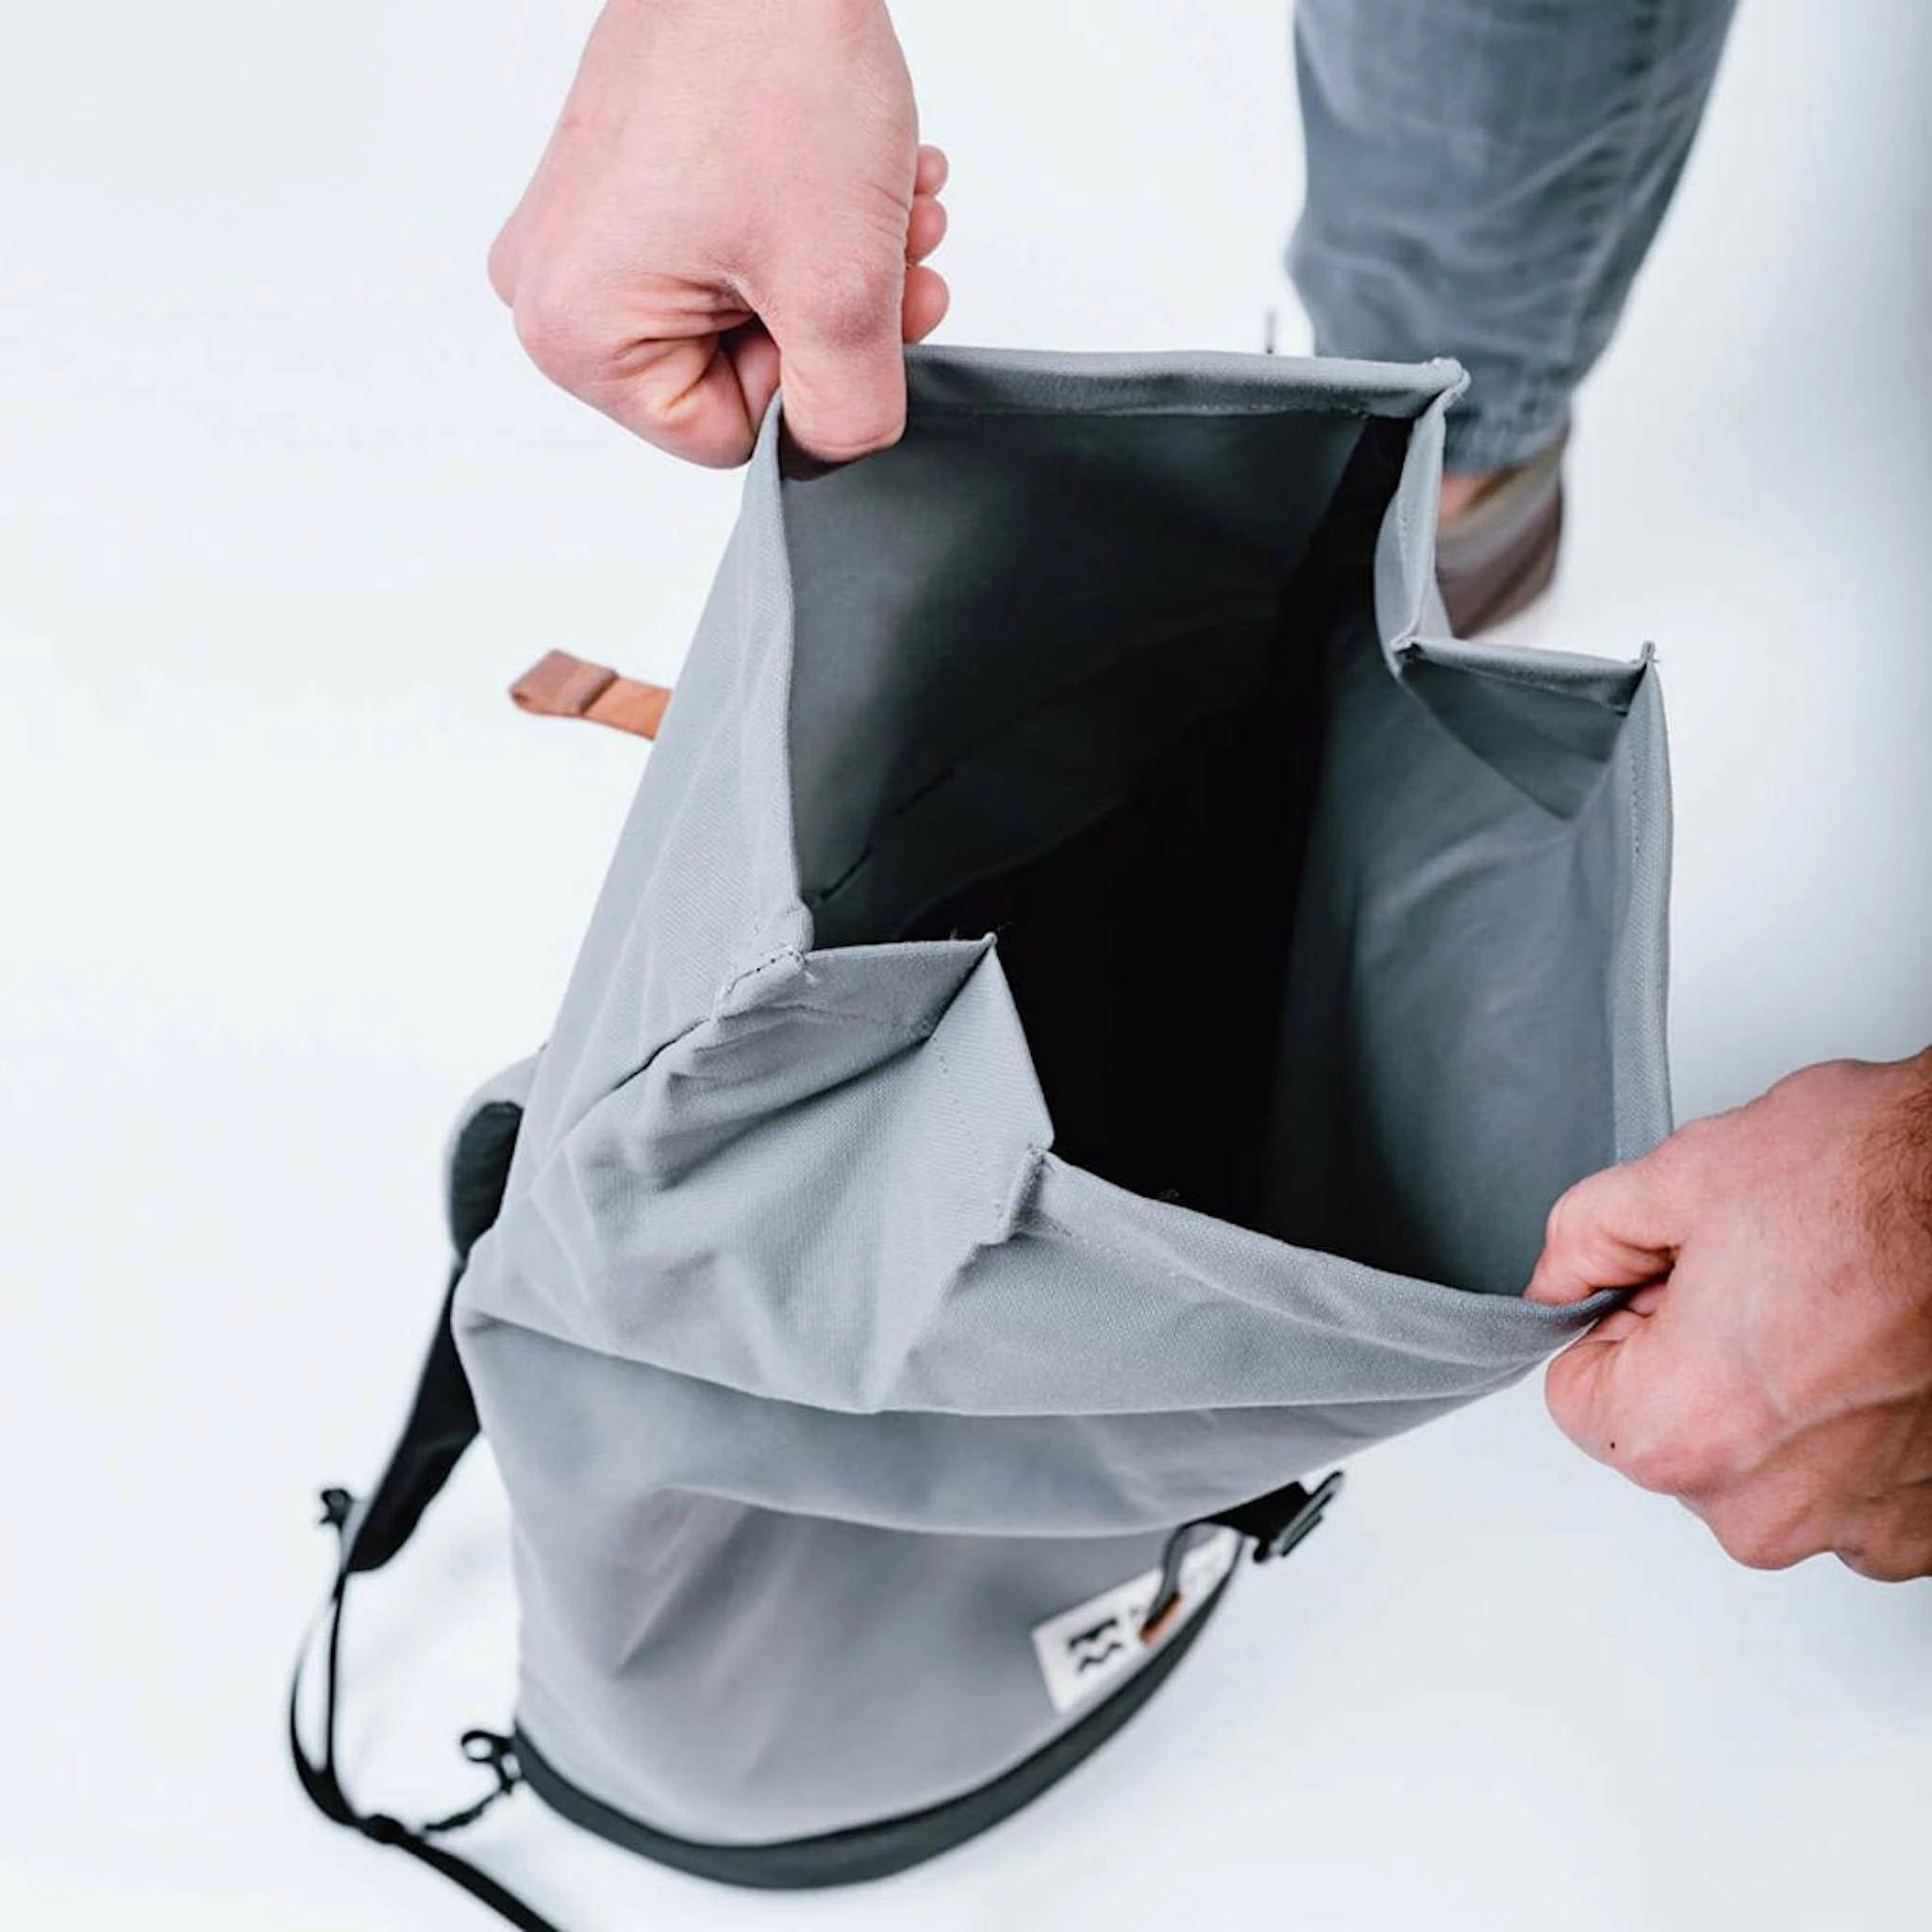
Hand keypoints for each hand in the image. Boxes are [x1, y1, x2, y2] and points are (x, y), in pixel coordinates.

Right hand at [488, 0, 949, 466]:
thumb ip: (848, 414)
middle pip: (737, 374)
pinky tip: (862, 180)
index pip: (726, 441)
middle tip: (899, 259)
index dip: (811, 385)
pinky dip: (810, 225)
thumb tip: (835, 454)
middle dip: (837, 323)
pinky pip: (730, 248)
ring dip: (841, 270)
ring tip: (893, 204)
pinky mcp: (623, 180)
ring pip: (749, 310)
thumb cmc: (772, 66)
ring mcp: (584, 225)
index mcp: (575, 333)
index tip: (861, 318)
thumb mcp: (841, 290)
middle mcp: (553, 285)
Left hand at [1526, 1052, 1931, 1580]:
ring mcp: (1852, 1529)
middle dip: (1692, 1361)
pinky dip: (1850, 1431)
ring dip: (1776, 1398)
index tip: (1674, 1287)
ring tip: (1832, 1317)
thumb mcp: (1684, 1176)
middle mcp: (1761, 1510)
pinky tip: (1880, 1360)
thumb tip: (1557, 1277)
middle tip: (1763, 1287)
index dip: (1621, 1322)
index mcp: (1676, 1434)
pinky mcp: (1922, 1531)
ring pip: (1757, 1461)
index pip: (1576, 1396)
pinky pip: (1843, 1488)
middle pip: (1668, 1435)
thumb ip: (1587, 1236)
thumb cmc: (1876, 1187)